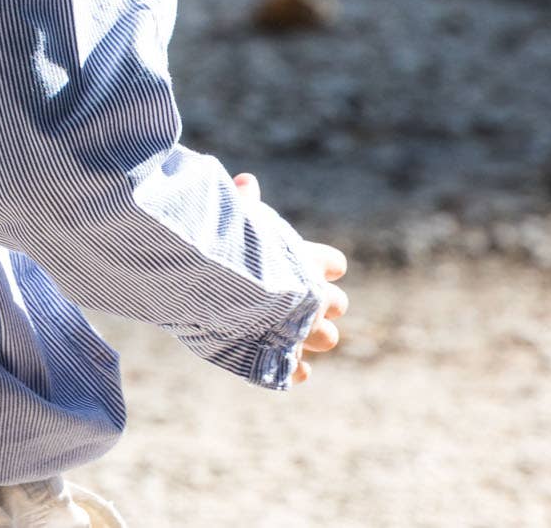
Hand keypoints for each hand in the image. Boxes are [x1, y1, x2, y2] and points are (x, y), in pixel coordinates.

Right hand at [231, 173, 347, 384]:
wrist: (213, 289)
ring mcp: (302, 333)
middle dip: (322, 303)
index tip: (309, 262)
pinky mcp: (284, 361)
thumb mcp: (230, 215)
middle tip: (298, 299)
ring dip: (311, 335)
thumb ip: (242, 203)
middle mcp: (314, 298)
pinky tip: (289, 365)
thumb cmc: (219, 245)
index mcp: (308, 261)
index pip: (334, 263)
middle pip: (337, 303)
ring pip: (327, 339)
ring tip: (291, 332)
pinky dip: (293, 369)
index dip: (320, 263)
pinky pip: (299, 371)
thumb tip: (246, 180)